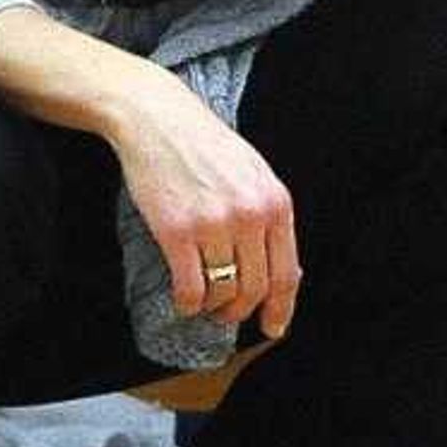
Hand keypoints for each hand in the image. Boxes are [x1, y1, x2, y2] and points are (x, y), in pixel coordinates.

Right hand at [109, 69, 298, 337]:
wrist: (160, 120)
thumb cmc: (206, 146)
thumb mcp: (254, 175)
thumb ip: (269, 217)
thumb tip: (279, 270)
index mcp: (276, 203)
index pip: (287, 272)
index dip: (282, 307)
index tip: (274, 327)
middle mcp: (251, 217)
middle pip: (256, 289)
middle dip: (242, 310)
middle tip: (227, 314)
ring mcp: (215, 225)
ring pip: (223, 292)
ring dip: (213, 306)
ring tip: (203, 300)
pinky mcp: (177, 232)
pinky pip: (191, 288)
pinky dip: (188, 304)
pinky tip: (184, 300)